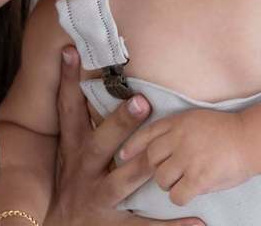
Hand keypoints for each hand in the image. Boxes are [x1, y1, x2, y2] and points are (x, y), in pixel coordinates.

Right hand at [43, 47, 204, 225]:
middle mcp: (83, 174)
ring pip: (122, 181)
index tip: (72, 50)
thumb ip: (77, 127)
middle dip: (119, 124)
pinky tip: (196, 222)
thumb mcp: (65, 158)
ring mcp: (98, 200)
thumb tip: (76, 78)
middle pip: (100, 144)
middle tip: (141, 101)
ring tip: (165, 156)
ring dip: (143, 167)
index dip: (68, 82)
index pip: (69, 112)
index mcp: (74, 152)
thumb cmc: (64, 191)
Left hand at [118, 109, 251, 205]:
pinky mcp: (198, 177)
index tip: (123, 156)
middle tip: (173, 171)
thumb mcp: (197, 119)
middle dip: (157, 168)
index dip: (132, 146)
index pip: (147, 134)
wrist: (252, 138)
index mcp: (178, 122)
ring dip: (170, 183)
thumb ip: (176, 130)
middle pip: (151, 159)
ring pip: (161, 179)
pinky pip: (177, 195)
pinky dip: (181, 197)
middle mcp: (179, 138)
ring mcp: (187, 158)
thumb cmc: (228, 131)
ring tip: (185, 179)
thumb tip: (155, 148)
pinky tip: (191, 191)